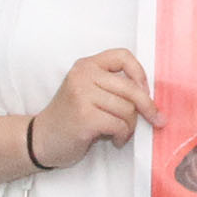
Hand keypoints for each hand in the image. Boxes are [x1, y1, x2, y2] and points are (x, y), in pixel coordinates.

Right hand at [27, 50, 158, 170]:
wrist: (40, 140)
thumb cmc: (70, 118)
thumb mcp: (87, 92)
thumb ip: (112, 86)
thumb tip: (150, 96)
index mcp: (86, 65)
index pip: (123, 56)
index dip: (140, 73)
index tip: (146, 90)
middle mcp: (83, 76)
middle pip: (131, 88)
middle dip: (147, 107)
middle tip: (156, 120)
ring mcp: (82, 95)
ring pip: (127, 109)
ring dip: (130, 126)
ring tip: (120, 133)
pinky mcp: (84, 117)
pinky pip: (119, 125)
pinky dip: (122, 135)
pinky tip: (114, 140)